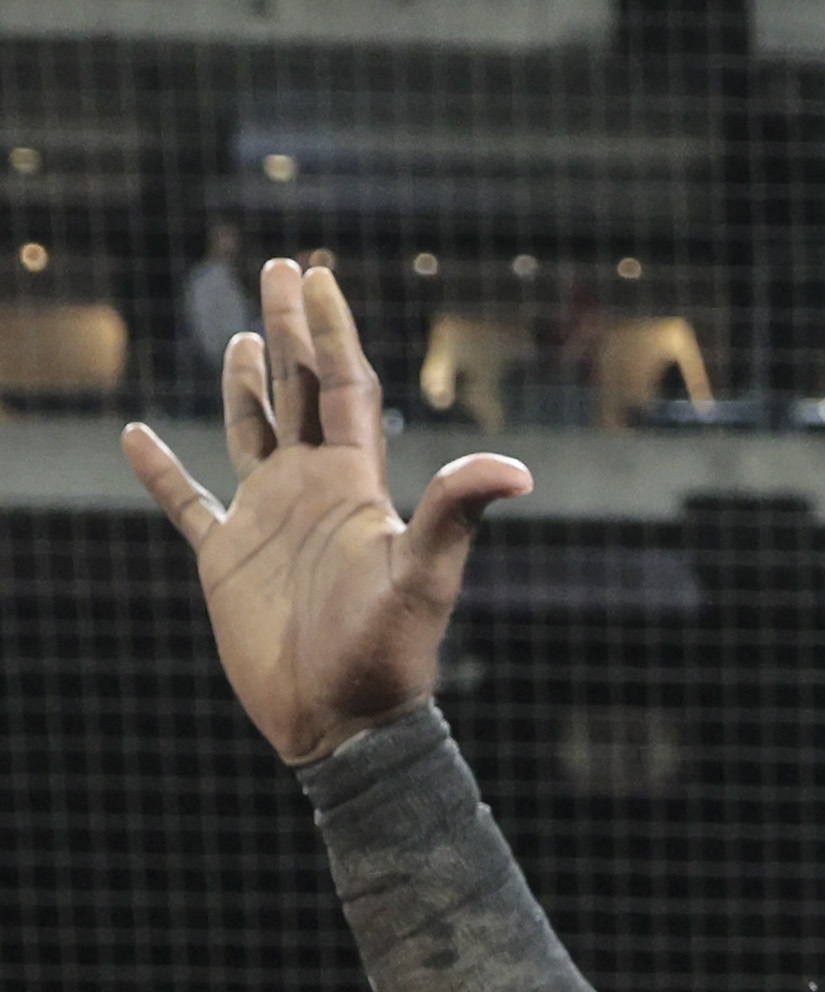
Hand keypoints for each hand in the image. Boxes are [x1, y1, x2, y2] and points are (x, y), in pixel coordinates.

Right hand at [122, 263, 530, 765]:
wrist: (345, 722)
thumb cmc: (390, 655)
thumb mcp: (424, 577)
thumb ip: (456, 515)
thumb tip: (517, 468)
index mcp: (355, 484)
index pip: (345, 386)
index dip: (333, 330)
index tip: (318, 274)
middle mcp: (312, 490)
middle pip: (301, 391)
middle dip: (292, 331)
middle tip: (281, 270)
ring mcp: (268, 521)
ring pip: (254, 433)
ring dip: (247, 385)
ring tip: (246, 337)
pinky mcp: (227, 559)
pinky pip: (187, 503)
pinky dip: (161, 471)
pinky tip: (139, 437)